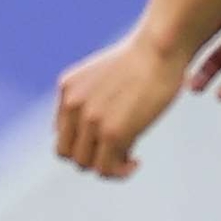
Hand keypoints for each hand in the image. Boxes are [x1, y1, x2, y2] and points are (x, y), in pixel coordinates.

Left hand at [55, 23, 192, 178]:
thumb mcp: (106, 74)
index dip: (83, 144)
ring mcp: (90, 120)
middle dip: (92, 159)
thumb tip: (97, 129)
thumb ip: (94, 96)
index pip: (61, 133)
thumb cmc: (144, 60)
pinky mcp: (112, 132)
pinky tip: (135, 162)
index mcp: (67, 90)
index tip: (107, 143)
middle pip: (67, 152)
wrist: (160, 48)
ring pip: (85, 164)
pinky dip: (120, 171)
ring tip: (128, 160)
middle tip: (118, 155)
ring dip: (107, 169)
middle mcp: (72, 105)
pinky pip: (106, 168)